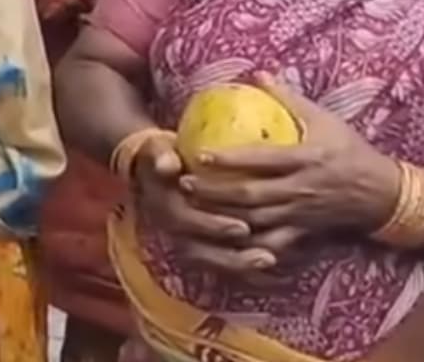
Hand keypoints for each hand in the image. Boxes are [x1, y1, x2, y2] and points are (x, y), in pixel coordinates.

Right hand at [128, 129, 271, 274]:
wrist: (151, 169)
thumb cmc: (163, 155)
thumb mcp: (158, 149)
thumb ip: (161, 155)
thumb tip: (167, 165)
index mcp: (161, 206)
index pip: (185, 224)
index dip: (213, 228)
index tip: (244, 229)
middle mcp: (169, 230)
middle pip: (200, 254)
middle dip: (234, 257)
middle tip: (267, 256)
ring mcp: (181, 241)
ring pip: (210, 266)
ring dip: (240, 267)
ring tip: (272, 265)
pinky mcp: (196, 249)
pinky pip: (220, 270)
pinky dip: (244, 274)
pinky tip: (271, 274)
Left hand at [180, 73, 399, 254]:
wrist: (385, 194)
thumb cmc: (351, 151)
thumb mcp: (326, 120)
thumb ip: (290, 98)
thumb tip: (257, 73)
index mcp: (307, 159)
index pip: (263, 159)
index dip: (231, 159)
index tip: (200, 154)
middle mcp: (302, 188)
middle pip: (252, 195)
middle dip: (216, 192)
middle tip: (184, 182)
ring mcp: (302, 213)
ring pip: (257, 221)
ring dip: (223, 216)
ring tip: (192, 207)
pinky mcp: (304, 231)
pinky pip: (272, 242)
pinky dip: (248, 244)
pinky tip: (222, 239)